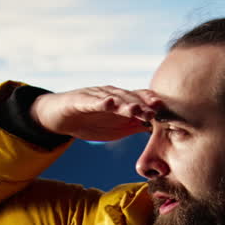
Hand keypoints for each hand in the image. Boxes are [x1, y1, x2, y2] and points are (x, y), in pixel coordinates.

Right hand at [29, 86, 163, 141]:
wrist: (59, 116)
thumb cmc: (89, 121)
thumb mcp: (114, 127)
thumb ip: (133, 126)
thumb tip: (156, 129)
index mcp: (121, 101)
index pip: (140, 99)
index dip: (152, 103)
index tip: (165, 111)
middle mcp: (111, 94)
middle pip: (130, 98)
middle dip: (142, 104)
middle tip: (154, 111)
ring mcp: (96, 96)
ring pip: (113, 98)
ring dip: (125, 103)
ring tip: (135, 109)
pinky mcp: (79, 100)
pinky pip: (91, 101)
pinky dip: (100, 102)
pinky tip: (108, 104)